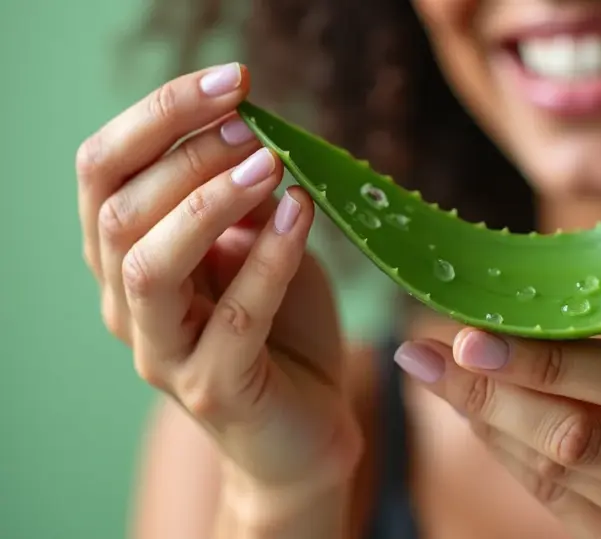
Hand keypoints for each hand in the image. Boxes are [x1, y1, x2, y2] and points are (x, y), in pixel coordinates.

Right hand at [77, 64, 360, 529]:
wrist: (305, 428)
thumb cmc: (281, 332)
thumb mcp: (260, 248)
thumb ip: (246, 201)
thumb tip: (254, 135)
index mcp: (127, 255)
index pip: (106, 170)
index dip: (159, 116)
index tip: (230, 79)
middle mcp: (128, 302)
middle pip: (118, 212)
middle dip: (184, 154)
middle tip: (251, 125)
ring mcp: (163, 351)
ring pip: (150, 266)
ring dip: (206, 204)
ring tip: (268, 164)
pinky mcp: (213, 389)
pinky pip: (234, 317)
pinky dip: (269, 257)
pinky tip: (302, 213)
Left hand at [394, 170, 600, 537]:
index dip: (553, 360)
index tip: (474, 330)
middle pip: (582, 435)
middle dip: (495, 394)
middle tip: (424, 354)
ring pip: (559, 473)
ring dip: (487, 421)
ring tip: (428, 375)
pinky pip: (556, 503)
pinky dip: (508, 455)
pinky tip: (473, 414)